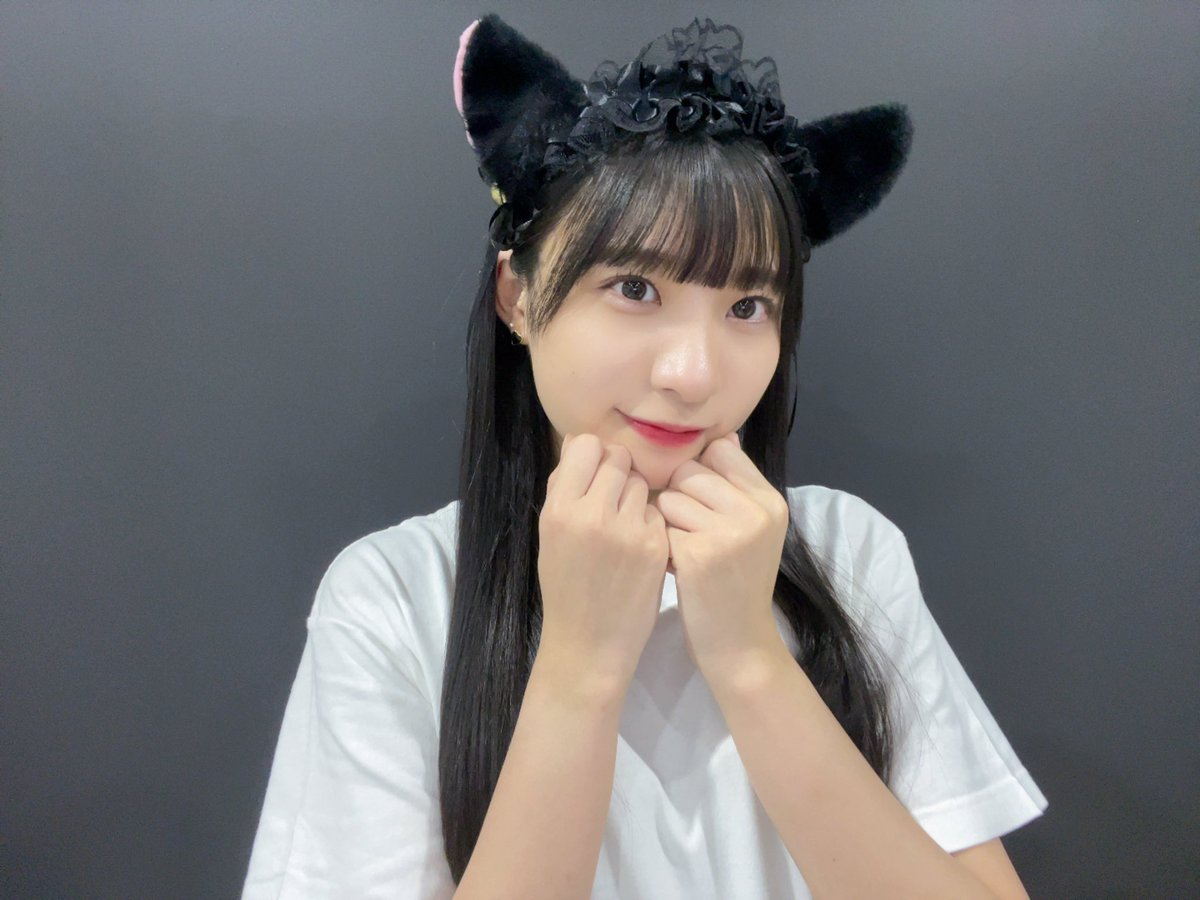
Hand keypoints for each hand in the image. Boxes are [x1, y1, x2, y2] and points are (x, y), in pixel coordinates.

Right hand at [537, 433, 669, 690]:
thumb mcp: (551, 534)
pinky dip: (650, 521)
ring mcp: (628, 531)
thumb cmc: (565, 587)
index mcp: (559, 510)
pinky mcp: (656, 546)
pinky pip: (657, 510)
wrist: (589, 644)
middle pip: (617, 458)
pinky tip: (639, 545)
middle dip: (616, 472)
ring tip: (623, 524)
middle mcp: (592, 515)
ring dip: (634, 495)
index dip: (593, 454)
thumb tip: (579, 442)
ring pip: (640, 482)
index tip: (594, 471)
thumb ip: (563, 487)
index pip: (586, 445)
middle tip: (611, 498)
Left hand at [652, 431, 789, 675]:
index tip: (698, 501)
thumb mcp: (752, 530)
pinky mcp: (699, 555)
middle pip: (689, 472)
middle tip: (689, 534)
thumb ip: (737, 483)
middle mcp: (756, 512)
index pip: (721, 450)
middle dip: (679, 500)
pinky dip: (659, 546)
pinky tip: (675, 568)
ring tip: (683, 551)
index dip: (699, 472)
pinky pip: (659, 527)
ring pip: (670, 498)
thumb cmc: (737, 583)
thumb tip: (722, 434)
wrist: (739, 644)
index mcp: (770, 501)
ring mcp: (729, 533)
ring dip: (666, 523)